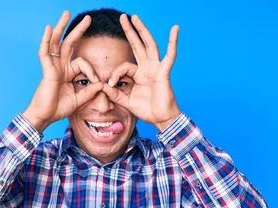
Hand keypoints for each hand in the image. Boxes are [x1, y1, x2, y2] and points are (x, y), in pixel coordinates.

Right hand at [23, 11, 103, 131]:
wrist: (45, 116)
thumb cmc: (58, 109)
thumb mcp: (79, 100)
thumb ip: (90, 91)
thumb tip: (102, 84)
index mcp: (67, 73)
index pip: (82, 63)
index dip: (92, 70)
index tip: (97, 82)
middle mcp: (60, 66)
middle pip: (69, 43)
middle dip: (78, 30)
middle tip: (88, 18)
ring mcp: (52, 66)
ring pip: (57, 42)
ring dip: (62, 27)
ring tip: (67, 13)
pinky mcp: (47, 70)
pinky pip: (45, 52)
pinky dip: (46, 40)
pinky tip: (48, 28)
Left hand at [102, 14, 180, 131]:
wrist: (161, 119)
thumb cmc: (146, 110)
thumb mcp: (126, 101)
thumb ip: (114, 93)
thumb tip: (101, 86)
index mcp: (139, 74)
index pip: (124, 66)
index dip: (116, 74)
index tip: (111, 85)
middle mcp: (148, 68)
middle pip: (138, 45)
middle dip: (130, 31)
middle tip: (123, 17)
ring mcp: (156, 68)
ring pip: (149, 45)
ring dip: (142, 30)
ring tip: (135, 17)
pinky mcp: (164, 72)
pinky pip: (170, 56)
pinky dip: (173, 42)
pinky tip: (175, 29)